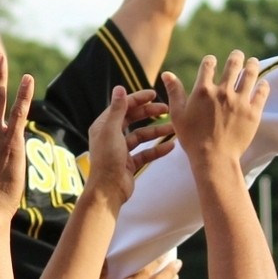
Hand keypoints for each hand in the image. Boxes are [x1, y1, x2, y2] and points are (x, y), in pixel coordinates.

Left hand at [82, 87, 174, 210]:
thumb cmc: (108, 160)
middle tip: (166, 108)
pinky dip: (157, 149)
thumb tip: (119, 88)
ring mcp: (121, 150)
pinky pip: (146, 152)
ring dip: (157, 131)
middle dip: (149, 113)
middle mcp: (111, 136)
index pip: (122, 107)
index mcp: (103, 126)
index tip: (154, 94)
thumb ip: (117, 110)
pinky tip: (171, 146)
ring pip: (141, 136)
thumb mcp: (112, 131)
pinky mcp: (129, 163)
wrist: (108, 190)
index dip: (138, 99)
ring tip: (173, 128)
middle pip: (133, 119)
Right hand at [162, 51, 267, 166]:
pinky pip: (261, 93)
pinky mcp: (253, 112)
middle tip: (238, 55)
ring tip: (253, 62)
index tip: (212, 61)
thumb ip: (174, 92)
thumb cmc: (192, 139)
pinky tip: (263, 82)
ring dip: (252, 65)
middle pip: (233, 65)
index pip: (209, 65)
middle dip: (236, 57)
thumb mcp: (178, 115)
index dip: (210, 60)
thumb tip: (166, 74)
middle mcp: (223, 92)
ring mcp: (240, 101)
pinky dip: (263, 85)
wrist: (213, 159)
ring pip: (250, 74)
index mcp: (203, 91)